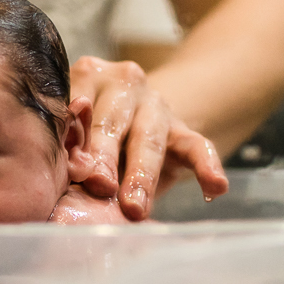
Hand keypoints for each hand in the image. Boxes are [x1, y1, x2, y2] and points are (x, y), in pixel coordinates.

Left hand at [69, 56, 228, 219]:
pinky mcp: (183, 131)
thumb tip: (72, 167)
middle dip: (105, 156)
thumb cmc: (86, 134)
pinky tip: (216, 187)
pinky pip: (197, 147)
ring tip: (135, 206)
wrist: (128, 126)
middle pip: (112, 121)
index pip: (76, 104)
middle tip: (99, 186)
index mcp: (88, 76)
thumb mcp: (72, 133)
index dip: (72, 137)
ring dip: (142, 175)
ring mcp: (156, 106)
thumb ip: (68, 144)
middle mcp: (124, 83)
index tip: (70, 168)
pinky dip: (207, 166)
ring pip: (149, 140)